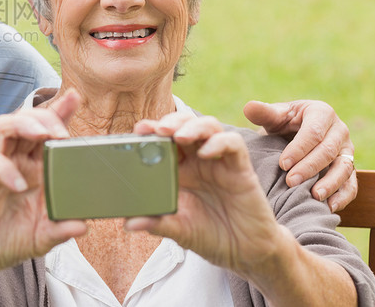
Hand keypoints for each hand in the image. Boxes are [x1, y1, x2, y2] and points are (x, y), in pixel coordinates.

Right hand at [0, 90, 87, 290]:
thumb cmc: (4, 241)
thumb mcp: (40, 239)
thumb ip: (61, 230)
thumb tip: (85, 225)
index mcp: (33, 169)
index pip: (46, 132)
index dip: (60, 112)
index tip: (74, 97)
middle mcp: (13, 161)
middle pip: (26, 121)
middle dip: (45, 117)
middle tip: (61, 131)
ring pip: (4, 127)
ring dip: (24, 125)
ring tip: (42, 135)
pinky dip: (4, 168)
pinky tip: (18, 185)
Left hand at [129, 113, 285, 275]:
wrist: (245, 252)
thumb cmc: (210, 236)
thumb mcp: (179, 231)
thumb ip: (156, 223)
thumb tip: (128, 224)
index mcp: (179, 169)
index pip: (164, 140)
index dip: (152, 131)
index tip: (139, 130)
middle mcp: (198, 161)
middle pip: (184, 125)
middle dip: (171, 122)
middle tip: (159, 129)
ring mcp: (219, 162)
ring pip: (209, 126)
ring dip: (193, 126)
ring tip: (179, 136)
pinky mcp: (241, 169)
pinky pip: (233, 144)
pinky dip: (219, 142)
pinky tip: (206, 153)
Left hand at [243, 100, 355, 210]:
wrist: (294, 135)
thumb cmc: (283, 124)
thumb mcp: (274, 116)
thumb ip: (263, 113)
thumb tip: (249, 107)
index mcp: (322, 113)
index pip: (313, 132)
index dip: (299, 149)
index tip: (282, 164)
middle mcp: (339, 131)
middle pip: (328, 151)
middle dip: (309, 168)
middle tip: (291, 182)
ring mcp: (347, 150)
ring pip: (344, 168)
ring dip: (330, 183)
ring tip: (315, 196)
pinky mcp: (349, 168)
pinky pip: (351, 184)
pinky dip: (343, 196)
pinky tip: (329, 207)